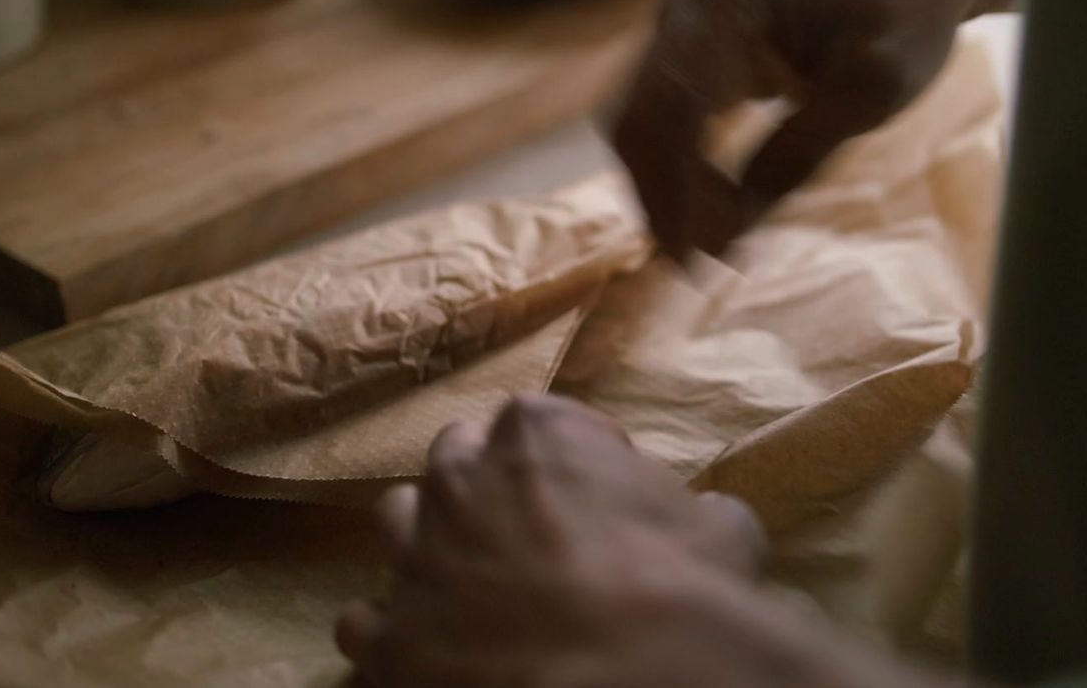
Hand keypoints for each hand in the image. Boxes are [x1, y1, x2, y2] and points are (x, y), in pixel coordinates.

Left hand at [335, 396, 766, 687]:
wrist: (634, 680)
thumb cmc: (687, 594)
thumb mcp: (721, 530)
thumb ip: (694, 510)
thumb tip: (707, 519)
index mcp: (536, 433)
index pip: (542, 423)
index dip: (576, 462)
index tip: (601, 497)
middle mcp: (459, 479)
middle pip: (456, 461)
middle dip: (487, 490)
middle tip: (530, 537)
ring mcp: (414, 557)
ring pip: (396, 524)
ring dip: (428, 545)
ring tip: (471, 586)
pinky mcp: (388, 639)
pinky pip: (364, 623)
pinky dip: (391, 634)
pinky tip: (430, 653)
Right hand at [611, 0, 974, 258]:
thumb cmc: (908, 14)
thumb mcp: (870, 92)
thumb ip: (795, 157)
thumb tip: (725, 238)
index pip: (675, 101)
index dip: (674, 188)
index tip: (693, 258)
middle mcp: (691, 0)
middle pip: (641, 115)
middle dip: (664, 197)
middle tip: (701, 268)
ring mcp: (687, 23)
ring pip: (644, 122)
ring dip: (670, 188)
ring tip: (719, 246)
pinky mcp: (697, 49)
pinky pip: (668, 117)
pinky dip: (684, 169)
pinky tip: (718, 211)